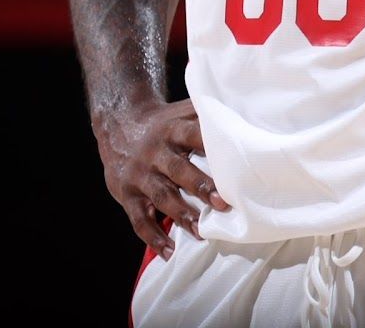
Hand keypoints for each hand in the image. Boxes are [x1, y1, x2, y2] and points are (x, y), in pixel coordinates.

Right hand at [93, 97, 229, 258]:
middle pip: (178, 169)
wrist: (118, 125)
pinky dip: (153, 237)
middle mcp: (155, 151)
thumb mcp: (180, 112)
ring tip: (200, 232)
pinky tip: (169, 252)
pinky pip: (138, 219)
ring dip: (181, 214)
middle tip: (222, 204)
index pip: (193, 135)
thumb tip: (246, 113)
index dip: (211, 147)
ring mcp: (140, 174)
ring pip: (161, 196)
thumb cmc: (162, 122)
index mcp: (173, 129)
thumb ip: (206, 114)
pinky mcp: (127, 194)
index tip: (232, 162)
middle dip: (200, 186)